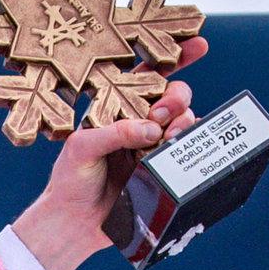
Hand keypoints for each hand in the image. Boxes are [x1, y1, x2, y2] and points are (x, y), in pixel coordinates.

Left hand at [7, 35, 209, 269]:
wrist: (74, 224)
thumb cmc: (69, 181)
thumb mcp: (81, 149)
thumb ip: (114, 133)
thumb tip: (151, 129)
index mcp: (115, 108)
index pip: (147, 76)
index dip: (174, 57)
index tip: (199, 45)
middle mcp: (138, 123)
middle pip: (172, 96)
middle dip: (176, 98)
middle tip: (160, 115)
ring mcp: (152, 146)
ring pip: (184, 122)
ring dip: (183, 123)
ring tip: (167, 136)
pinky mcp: (162, 169)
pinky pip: (187, 152)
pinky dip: (190, 147)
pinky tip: (180, 148)